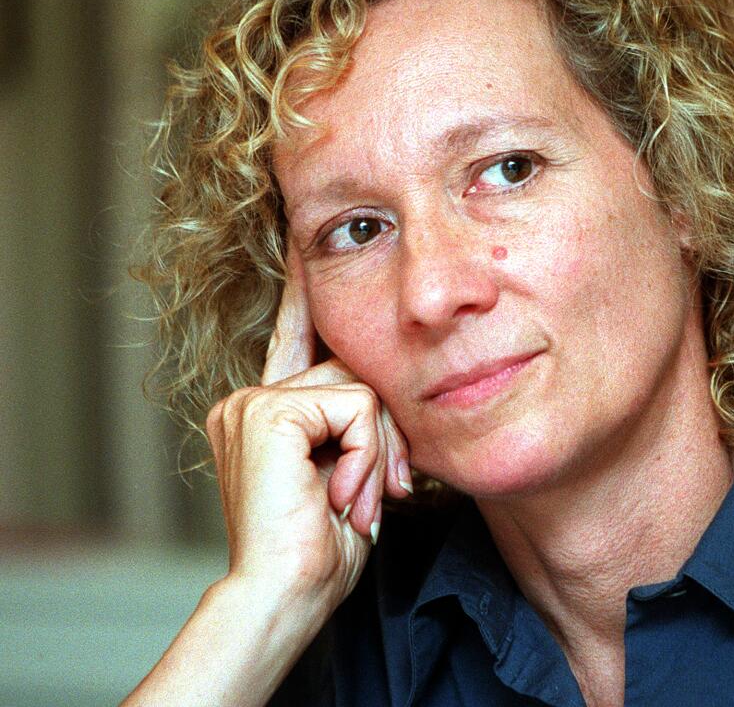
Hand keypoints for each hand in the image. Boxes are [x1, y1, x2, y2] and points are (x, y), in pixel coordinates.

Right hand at [205, 244, 411, 613]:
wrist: (290, 593)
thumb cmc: (325, 547)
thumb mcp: (351, 469)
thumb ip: (355, 420)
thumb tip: (384, 384)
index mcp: (263, 411)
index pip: (294, 336)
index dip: (304, 289)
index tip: (306, 239)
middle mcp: (250, 399)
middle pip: (353, 368)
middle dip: (384, 427)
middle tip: (384, 488)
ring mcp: (252, 402)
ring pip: (360, 385)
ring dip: (379, 448)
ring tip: (360, 498)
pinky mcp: (267, 411)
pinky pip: (356, 405)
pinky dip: (367, 452)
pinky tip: (343, 492)